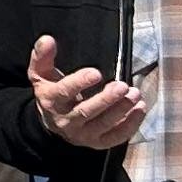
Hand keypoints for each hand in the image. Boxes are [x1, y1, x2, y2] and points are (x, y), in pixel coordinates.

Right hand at [26, 34, 146, 151]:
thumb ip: (43, 56)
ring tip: (136, 94)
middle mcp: (66, 120)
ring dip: (122, 110)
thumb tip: (47, 39)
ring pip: (104, 124)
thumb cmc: (51, 91)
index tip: (96, 73)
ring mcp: (82, 134)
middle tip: (123, 86)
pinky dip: (130, 125)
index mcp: (51, 101)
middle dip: (106, 99)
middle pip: (87, 111)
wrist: (52, 123)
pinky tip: (140, 109)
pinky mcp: (97, 142)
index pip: (64, 92)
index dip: (79, 83)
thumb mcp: (41, 74)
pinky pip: (115, 137)